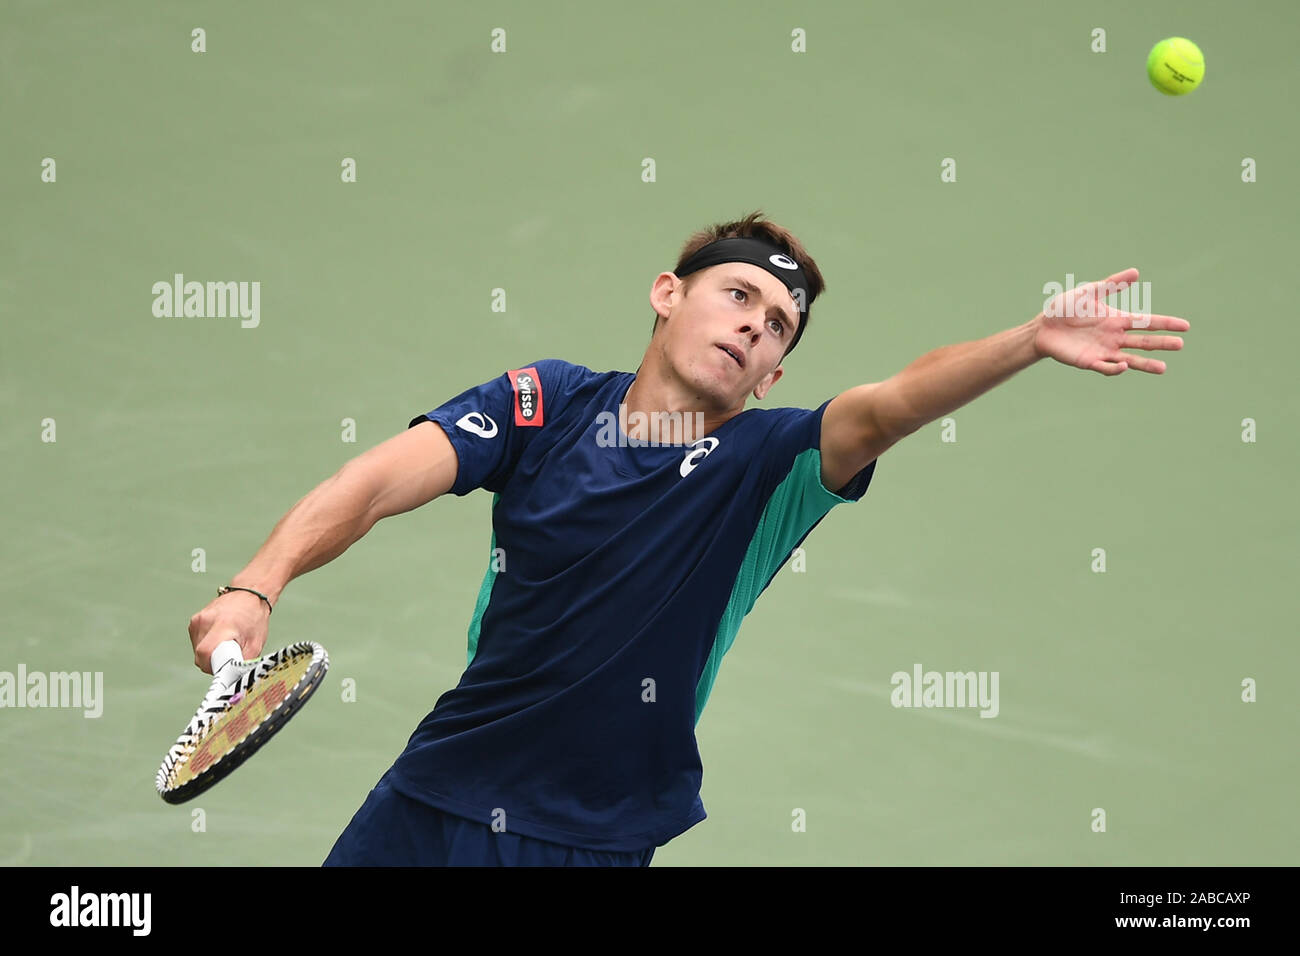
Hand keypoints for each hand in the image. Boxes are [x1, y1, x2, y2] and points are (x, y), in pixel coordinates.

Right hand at [188, 589, 269, 673]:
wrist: (250, 594)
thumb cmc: (255, 618)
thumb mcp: (256, 644)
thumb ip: (243, 663)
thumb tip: (234, 679)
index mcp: (222, 625)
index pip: (204, 655)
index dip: (213, 667)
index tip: (225, 669)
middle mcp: (205, 621)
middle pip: (200, 657)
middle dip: (214, 664)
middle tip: (231, 658)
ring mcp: (197, 620)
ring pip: (198, 652)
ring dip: (211, 655)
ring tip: (227, 645)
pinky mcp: (194, 622)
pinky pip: (197, 644)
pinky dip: (207, 646)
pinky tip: (221, 639)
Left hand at [1033, 268, 1189, 374]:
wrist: (1042, 327)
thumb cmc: (1064, 308)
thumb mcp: (1088, 293)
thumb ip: (1111, 285)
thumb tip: (1135, 272)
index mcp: (1117, 320)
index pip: (1147, 322)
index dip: (1166, 324)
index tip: (1185, 326)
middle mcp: (1114, 337)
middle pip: (1143, 341)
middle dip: (1162, 343)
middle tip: (1180, 345)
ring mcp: (1103, 351)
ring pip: (1130, 359)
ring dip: (1146, 363)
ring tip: (1163, 368)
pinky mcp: (1089, 361)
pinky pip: (1106, 367)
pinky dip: (1115, 368)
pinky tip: (1124, 364)